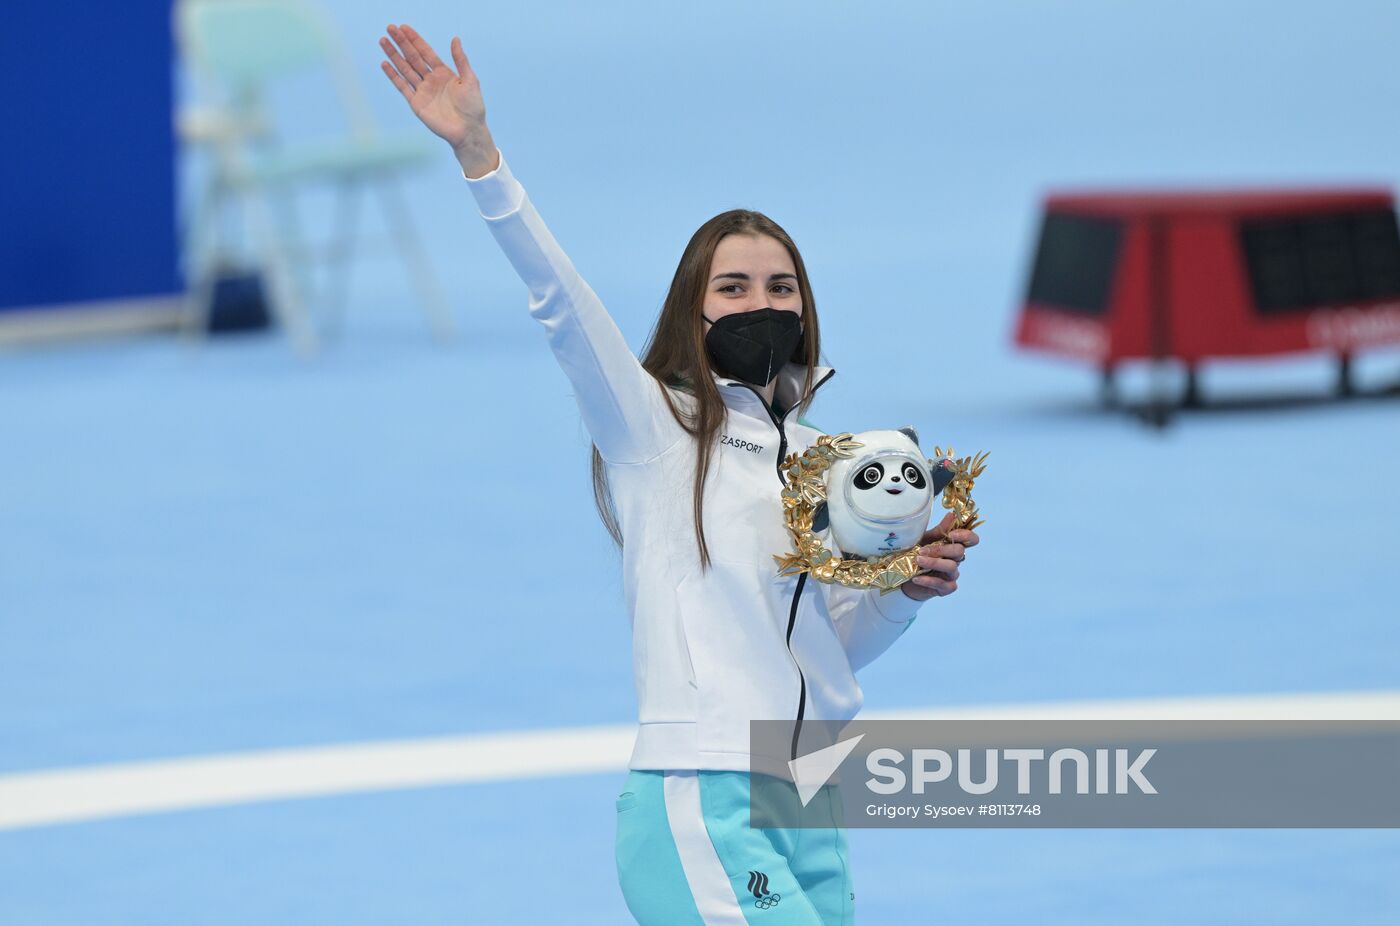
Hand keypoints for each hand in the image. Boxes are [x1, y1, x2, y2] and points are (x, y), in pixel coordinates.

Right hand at [378, 24, 498, 175]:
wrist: (468, 130)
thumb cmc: (473, 107)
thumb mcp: (470, 79)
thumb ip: (461, 60)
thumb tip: (455, 39)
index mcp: (444, 73)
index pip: (426, 52)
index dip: (415, 40)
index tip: (403, 27)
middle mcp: (431, 80)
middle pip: (413, 58)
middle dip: (401, 43)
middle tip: (390, 28)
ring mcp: (423, 91)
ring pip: (405, 69)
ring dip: (394, 55)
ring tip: (383, 41)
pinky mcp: (416, 104)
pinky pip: (402, 87)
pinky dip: (393, 75)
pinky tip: (385, 64)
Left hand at [901, 511, 979, 601]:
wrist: (903, 576)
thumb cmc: (916, 555)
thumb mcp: (925, 540)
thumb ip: (939, 530)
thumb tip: (952, 514)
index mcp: (952, 545)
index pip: (971, 539)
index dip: (966, 535)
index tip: (952, 534)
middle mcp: (955, 559)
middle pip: (959, 552)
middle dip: (941, 549)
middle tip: (922, 550)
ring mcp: (952, 574)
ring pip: (951, 567)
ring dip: (934, 563)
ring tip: (918, 561)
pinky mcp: (946, 588)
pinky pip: (943, 584)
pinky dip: (929, 581)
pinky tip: (916, 578)